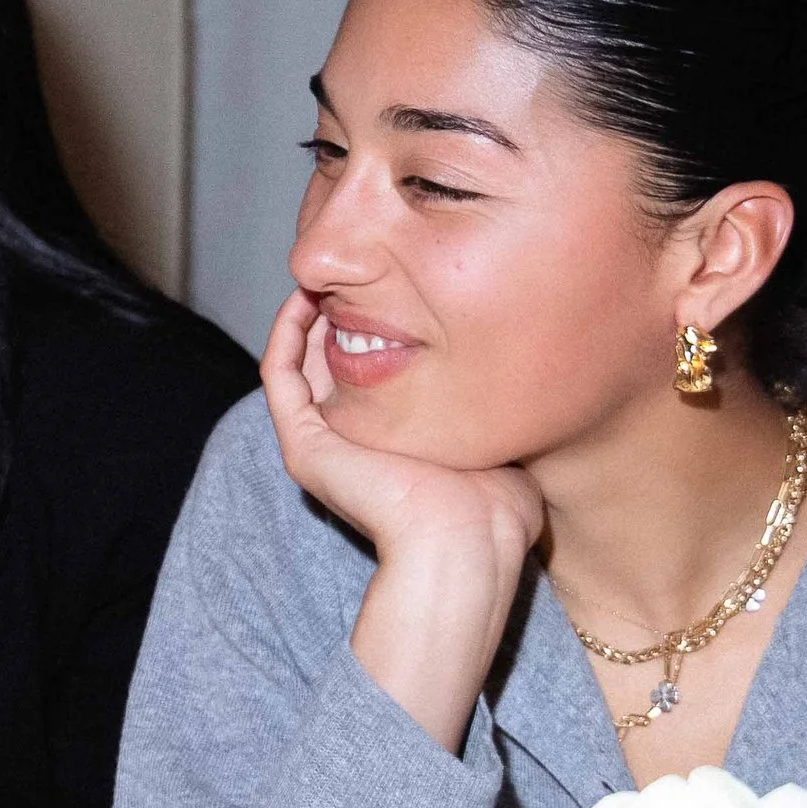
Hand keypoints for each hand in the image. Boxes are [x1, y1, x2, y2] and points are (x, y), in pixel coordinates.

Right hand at [260, 291, 542, 749]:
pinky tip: (302, 299)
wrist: (466, 537)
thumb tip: (527, 386)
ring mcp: (322, 448)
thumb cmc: (495, 505)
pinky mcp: (305, 447)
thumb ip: (494, 414)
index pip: (366, 377)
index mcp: (389, 447)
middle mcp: (349, 447)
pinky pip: (278, 378)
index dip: (369, 328)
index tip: (388, 286)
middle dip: (335, 312)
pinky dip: (284, 336)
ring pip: (296, 366)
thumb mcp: (499, 441)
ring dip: (302, 317)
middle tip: (349, 270)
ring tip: (320, 276)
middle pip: (327, 364)